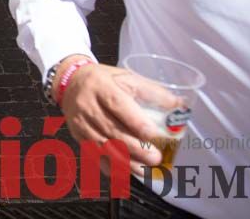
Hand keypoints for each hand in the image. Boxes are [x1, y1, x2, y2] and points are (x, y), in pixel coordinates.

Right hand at [57, 58, 182, 169]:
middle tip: (156, 158)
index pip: (118, 105)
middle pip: (112, 130)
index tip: (155, 135)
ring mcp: (81, 123)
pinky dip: (110, 166)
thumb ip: (151, 91)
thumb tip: (179, 104)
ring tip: (146, 170)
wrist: (70, 82)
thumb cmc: (103, 79)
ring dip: (126, 162)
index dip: (136, 122)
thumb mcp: (126, 76)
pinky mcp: (78, 136)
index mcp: (102, 87)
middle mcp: (88, 106)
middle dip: (136, 148)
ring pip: (103, 146)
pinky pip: (94, 155)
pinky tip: (125, 173)